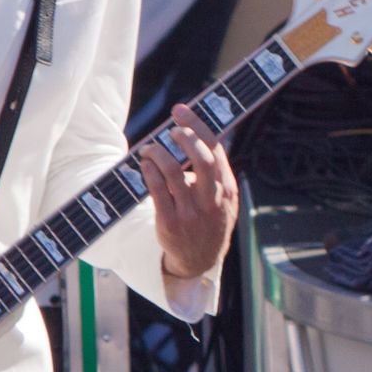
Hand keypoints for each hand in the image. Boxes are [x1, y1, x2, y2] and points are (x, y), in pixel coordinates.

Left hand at [141, 104, 238, 286]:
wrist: (200, 260)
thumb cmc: (209, 221)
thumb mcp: (223, 198)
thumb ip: (214, 173)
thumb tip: (194, 136)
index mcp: (227, 189)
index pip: (215, 150)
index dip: (198, 126)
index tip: (181, 111)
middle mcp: (211, 200)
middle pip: (201, 160)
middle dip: (185, 137)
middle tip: (171, 129)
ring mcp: (191, 213)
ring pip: (174, 173)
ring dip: (159, 154)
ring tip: (150, 148)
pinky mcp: (170, 223)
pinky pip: (157, 191)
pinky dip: (149, 172)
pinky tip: (144, 165)